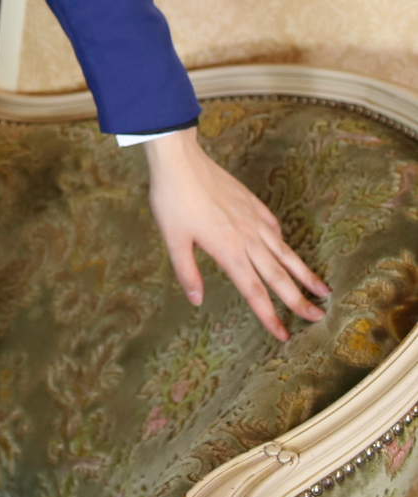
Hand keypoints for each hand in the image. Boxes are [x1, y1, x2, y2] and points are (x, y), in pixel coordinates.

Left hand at [145, 128, 329, 341]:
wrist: (180, 160)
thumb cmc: (172, 200)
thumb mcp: (173, 240)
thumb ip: (187, 272)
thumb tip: (197, 301)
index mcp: (229, 251)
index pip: (254, 292)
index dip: (269, 316)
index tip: (284, 336)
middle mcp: (248, 238)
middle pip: (279, 276)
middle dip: (299, 300)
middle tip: (319, 318)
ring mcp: (253, 219)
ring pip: (285, 252)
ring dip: (304, 273)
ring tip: (324, 289)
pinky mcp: (252, 202)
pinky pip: (274, 226)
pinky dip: (283, 241)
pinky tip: (287, 247)